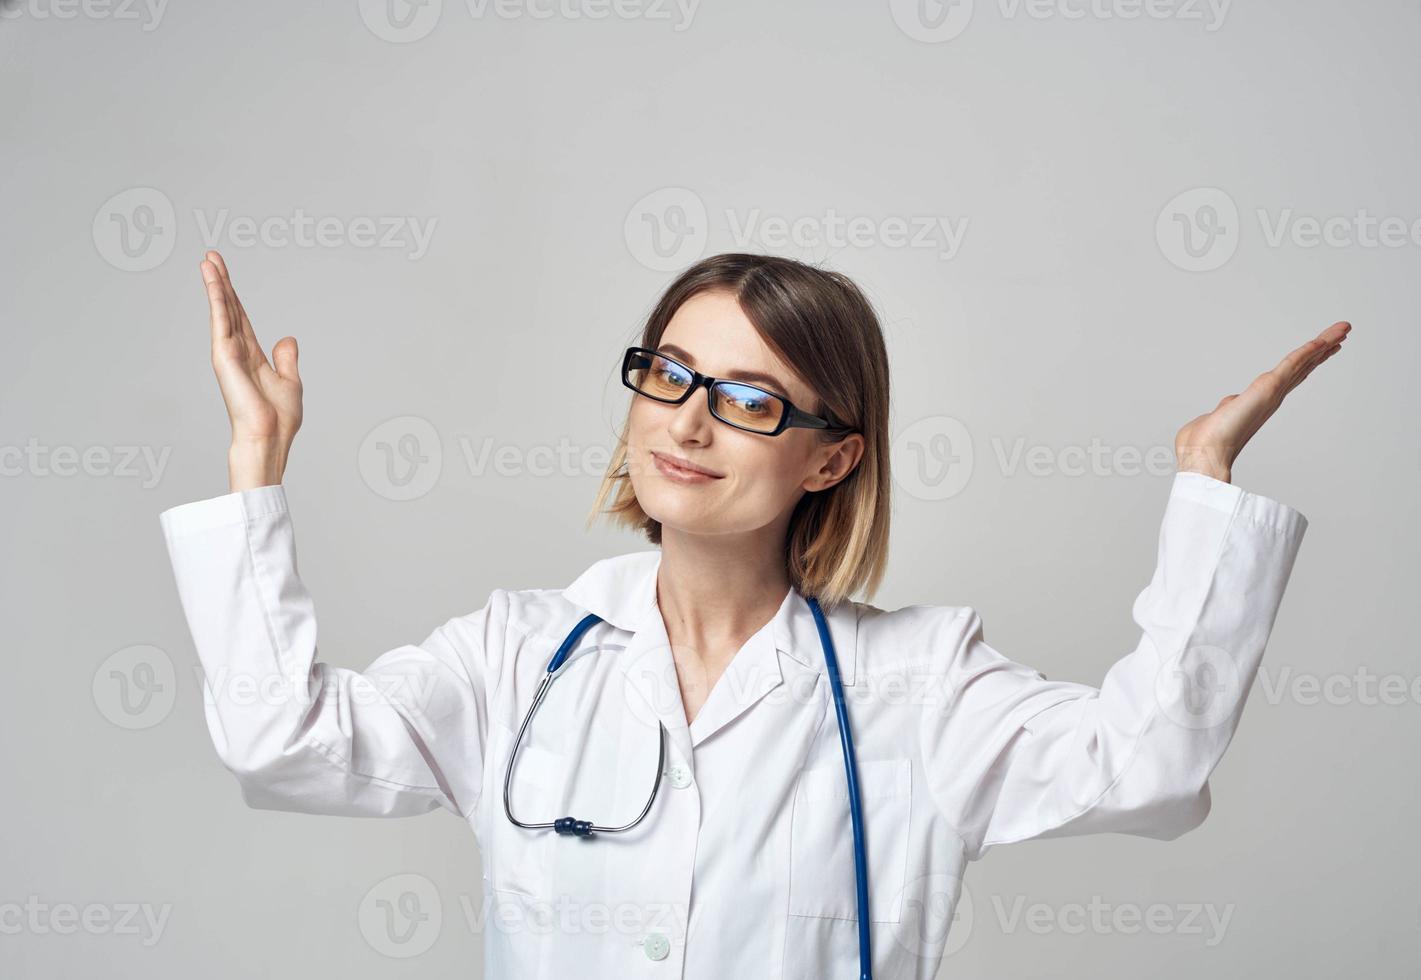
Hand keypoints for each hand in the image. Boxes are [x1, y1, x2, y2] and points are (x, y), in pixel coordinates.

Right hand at [199, 250, 303, 489]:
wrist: (269, 437)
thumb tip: (287, 340)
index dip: (234, 295)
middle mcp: (237, 351)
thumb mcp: (290, 381)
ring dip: (216, 284)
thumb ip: (286, 359)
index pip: (242, 318)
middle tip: (211, 256)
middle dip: (221, 282)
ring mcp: (229, 353)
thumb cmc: (278, 419)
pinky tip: (214, 280)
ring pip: (223, 310)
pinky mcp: (224, 356)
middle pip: (229, 309)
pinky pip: (222, 321)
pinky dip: (218, 299)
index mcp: (252, 355)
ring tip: (208, 260)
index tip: (225, 274)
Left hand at [1174, 320, 1350, 482]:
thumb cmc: (1205, 442)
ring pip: (1302, 362)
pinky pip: (1291, 364)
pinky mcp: (1268, 389)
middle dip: (1322, 351)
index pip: (1289, 376)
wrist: (1205, 452)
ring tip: (1343, 329)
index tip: (1319, 351)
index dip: (1306, 363)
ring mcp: (1272, 393)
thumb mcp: (1219, 416)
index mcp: (1260, 402)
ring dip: (1323, 344)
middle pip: (1302, 367)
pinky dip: (1307, 351)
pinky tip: (1322, 340)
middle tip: (1341, 335)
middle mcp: (1271, 397)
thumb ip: (1228, 406)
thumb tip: (1228, 403)